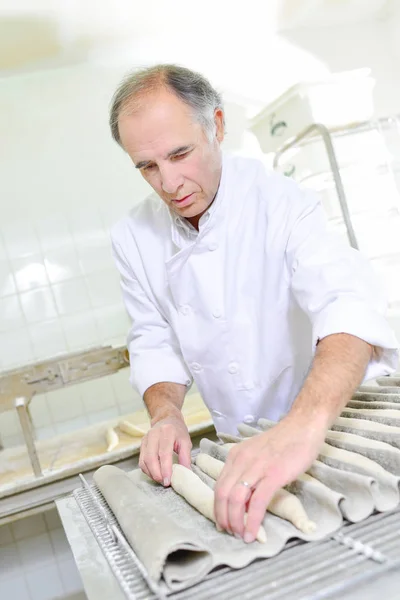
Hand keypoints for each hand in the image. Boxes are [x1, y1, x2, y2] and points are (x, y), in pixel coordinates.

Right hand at [139, 414, 191, 486]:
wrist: (166, 419)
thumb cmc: (178, 431)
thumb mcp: (186, 441)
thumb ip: (186, 457)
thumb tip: (186, 473)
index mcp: (167, 431)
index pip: (164, 453)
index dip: (165, 468)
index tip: (168, 481)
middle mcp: (153, 434)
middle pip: (151, 458)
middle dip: (156, 474)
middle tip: (164, 483)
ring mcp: (145, 439)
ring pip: (144, 460)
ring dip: (151, 473)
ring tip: (161, 480)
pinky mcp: (141, 444)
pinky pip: (141, 461)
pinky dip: (147, 470)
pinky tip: (155, 475)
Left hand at [213, 417, 324, 542]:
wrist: (303, 426)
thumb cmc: (284, 441)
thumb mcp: (257, 454)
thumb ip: (248, 472)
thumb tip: (244, 499)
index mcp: (236, 456)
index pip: (219, 486)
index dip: (218, 508)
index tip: (222, 522)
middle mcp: (241, 460)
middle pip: (222, 494)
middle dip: (223, 518)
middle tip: (229, 532)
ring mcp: (257, 467)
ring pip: (236, 499)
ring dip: (235, 522)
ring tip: (240, 535)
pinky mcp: (274, 475)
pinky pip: (257, 502)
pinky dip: (252, 521)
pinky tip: (252, 533)